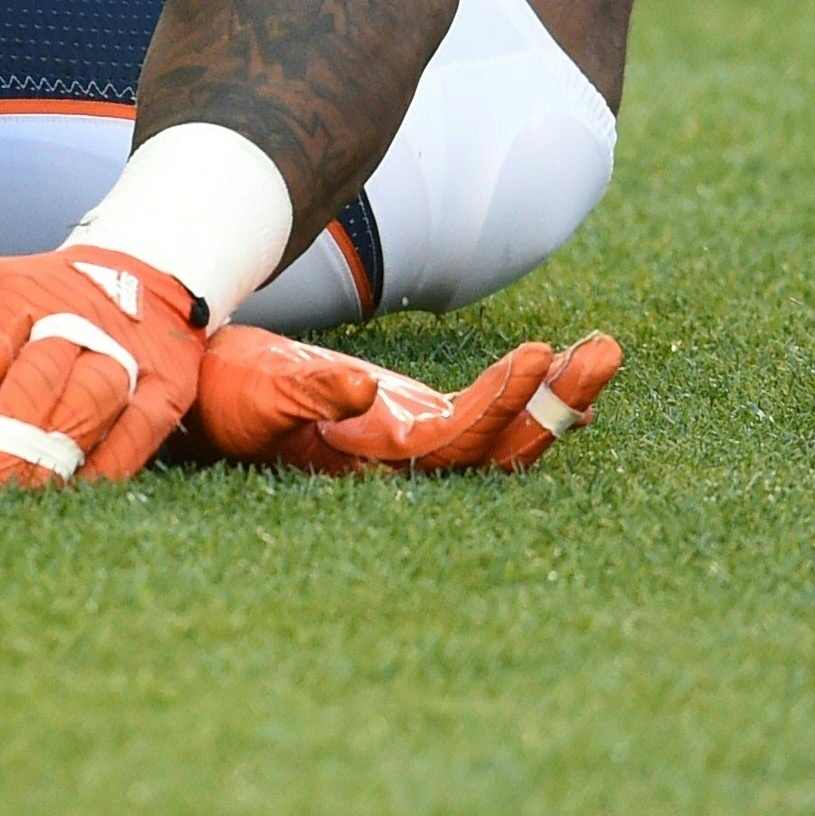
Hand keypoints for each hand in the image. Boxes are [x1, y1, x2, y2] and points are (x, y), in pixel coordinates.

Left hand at [0, 246, 203, 489]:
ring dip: (49, 463)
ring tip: (9, 508)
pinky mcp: (162, 391)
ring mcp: (124, 356)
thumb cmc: (19, 298)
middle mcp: (71, 322)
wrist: (136, 272)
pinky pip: (136, 438)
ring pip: (90, 410)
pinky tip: (64, 503)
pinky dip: (103, 473)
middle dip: (0, 446)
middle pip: (35, 387)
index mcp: (10, 299)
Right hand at [190, 326, 621, 473]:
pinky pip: (492, 413)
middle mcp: (405, 466)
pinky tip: (568, 363)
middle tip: (603, 350)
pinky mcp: (423, 423)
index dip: (497, 407)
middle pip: (498, 449)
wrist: (208, 395)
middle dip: (553, 401)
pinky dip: (532, 389)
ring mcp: (419, 445)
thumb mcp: (256, 386)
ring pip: (504, 435)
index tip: (534, 355)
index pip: (449, 447)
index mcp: (367, 465)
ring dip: (556, 394)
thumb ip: (306, 391)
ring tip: (605, 349)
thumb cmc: (224, 393)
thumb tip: (363, 390)